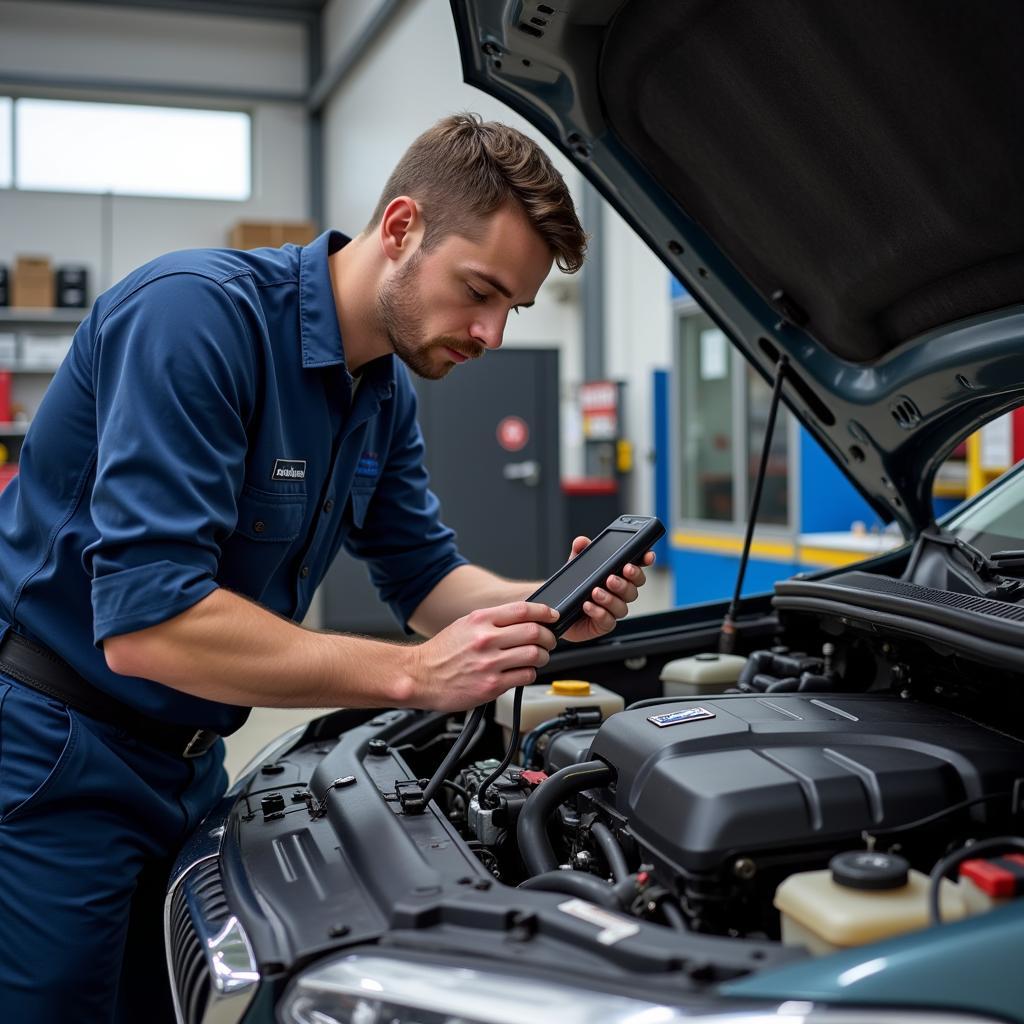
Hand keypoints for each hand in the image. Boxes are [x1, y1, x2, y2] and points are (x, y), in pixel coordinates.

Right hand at [404, 601, 558, 710]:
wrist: (420, 676)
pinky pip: (525, 676)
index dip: (544, 612)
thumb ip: (493, 621)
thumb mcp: (465, 625)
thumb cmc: (442, 652)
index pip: (523, 610)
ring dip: (543, 656)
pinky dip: (530, 673)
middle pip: (534, 632)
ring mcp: (490, 663)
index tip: (552, 616)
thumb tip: (524, 619)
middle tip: (549, 640)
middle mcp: (486, 639)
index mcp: (480, 620)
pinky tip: (523, 672)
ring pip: (534, 655)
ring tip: (539, 658)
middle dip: (548, 637)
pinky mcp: (492, 685)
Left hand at [559, 536, 654, 643]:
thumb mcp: (575, 565)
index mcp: (618, 574)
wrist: (558, 611)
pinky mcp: (604, 623)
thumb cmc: (574, 586)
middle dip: (626, 582)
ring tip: (595, 592)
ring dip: (610, 598)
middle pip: (634, 587)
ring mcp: (614, 609)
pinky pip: (608, 620)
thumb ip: (579, 552)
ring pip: (622, 606)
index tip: (647, 556)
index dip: (645, 560)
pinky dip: (598, 612)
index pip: (637, 566)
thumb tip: (581, 541)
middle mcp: (620, 592)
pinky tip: (588, 605)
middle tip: (612, 577)